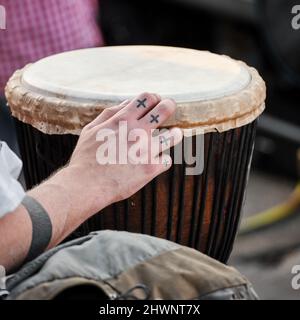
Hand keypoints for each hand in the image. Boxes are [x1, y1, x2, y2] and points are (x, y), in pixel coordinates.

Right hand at [51, 93, 182, 218]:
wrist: (86, 186)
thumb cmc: (86, 158)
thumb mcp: (91, 130)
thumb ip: (109, 114)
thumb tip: (127, 103)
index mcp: (123, 120)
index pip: (147, 98)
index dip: (154, 98)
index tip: (155, 102)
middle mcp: (138, 132)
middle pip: (164, 109)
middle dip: (169, 106)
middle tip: (170, 108)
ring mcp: (146, 150)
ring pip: (174, 135)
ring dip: (175, 134)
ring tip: (175, 134)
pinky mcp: (151, 168)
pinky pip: (167, 160)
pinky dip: (163, 160)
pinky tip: (158, 161)